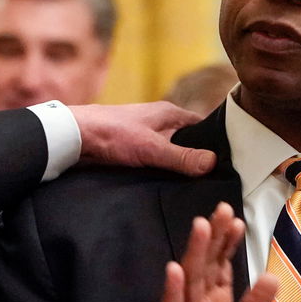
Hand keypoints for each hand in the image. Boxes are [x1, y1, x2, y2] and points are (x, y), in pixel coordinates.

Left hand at [71, 102, 215, 175]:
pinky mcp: (132, 150)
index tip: (226, 162)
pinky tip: (166, 186)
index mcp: (169, 114)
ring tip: (192, 188)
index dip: (214, 142)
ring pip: (170, 153)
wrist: (74, 138)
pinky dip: (161, 171)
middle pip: (187, 141)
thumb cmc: (113, 134)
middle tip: (211, 181)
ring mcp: (145, 136)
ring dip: (176, 167)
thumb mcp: (153, 148)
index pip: (202, 126)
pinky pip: (154, 161)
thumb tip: (212, 162)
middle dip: (196, 158)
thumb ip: (182, 157)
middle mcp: (159, 122)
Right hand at [131, 203, 277, 301]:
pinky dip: (173, 291)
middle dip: (214, 237)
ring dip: (195, 253)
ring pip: (190, 280)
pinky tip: (174, 270)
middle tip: (221, 209)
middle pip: (208, 265)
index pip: (224, 267)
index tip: (236, 219)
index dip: (229, 244)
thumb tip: (270, 276)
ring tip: (200, 226)